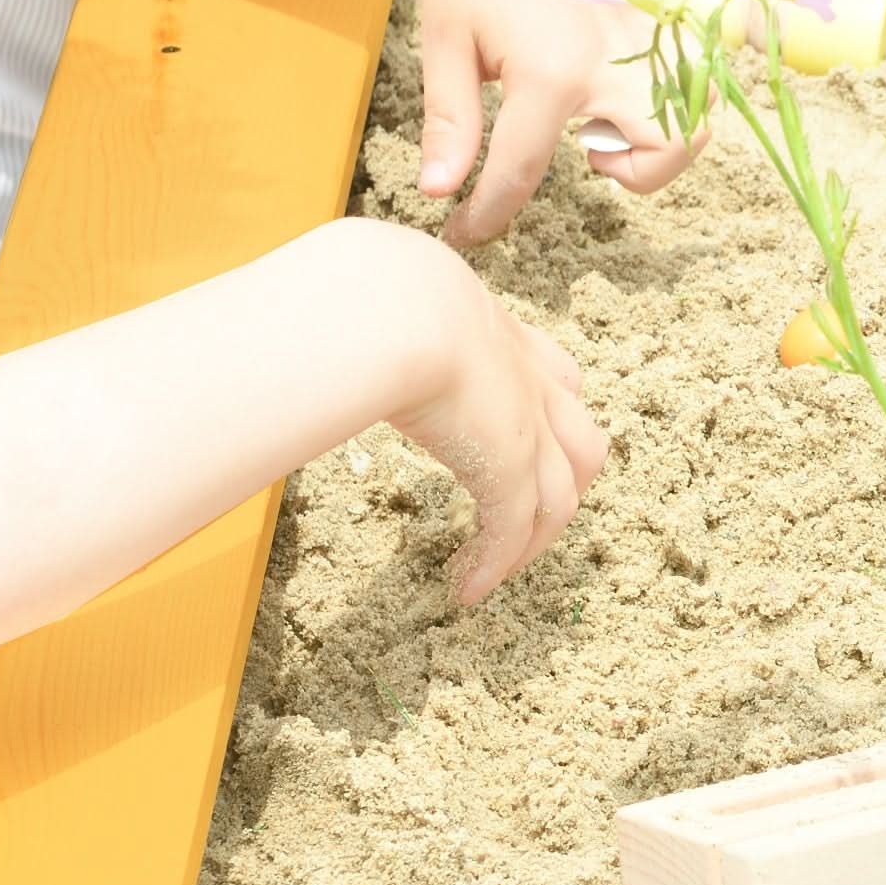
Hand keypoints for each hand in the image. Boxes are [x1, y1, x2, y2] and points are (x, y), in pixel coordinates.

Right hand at [386, 253, 609, 604]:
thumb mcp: (377, 295)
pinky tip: (468, 591)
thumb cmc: (367, 292)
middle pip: (580, 443)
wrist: (393, 305)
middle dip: (560, 481)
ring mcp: (529, 428)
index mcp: (499, 334)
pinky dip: (495, 565)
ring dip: (532, 540)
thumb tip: (305, 317)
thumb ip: (359, 312)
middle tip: (524, 515)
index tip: (518, 432)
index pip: (553, 375)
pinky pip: (512, 530)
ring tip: (495, 568)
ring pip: (560, 498)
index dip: (547, 410)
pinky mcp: (509, 469)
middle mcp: (529, 381)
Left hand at [417, 0, 702, 242]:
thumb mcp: (446, 43)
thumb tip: (440, 191)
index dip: (486, 216)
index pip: (520, 175)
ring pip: (694, 117)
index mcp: (549, 73)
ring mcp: (644, 37)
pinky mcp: (659, 15)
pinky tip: (626, 81)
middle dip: (632, 176)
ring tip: (607, 115)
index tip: (466, 235)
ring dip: (661, 136)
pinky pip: (696, 71)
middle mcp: (611, 60)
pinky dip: (677, 92)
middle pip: (663, 156)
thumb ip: (451, 123)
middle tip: (584, 153)